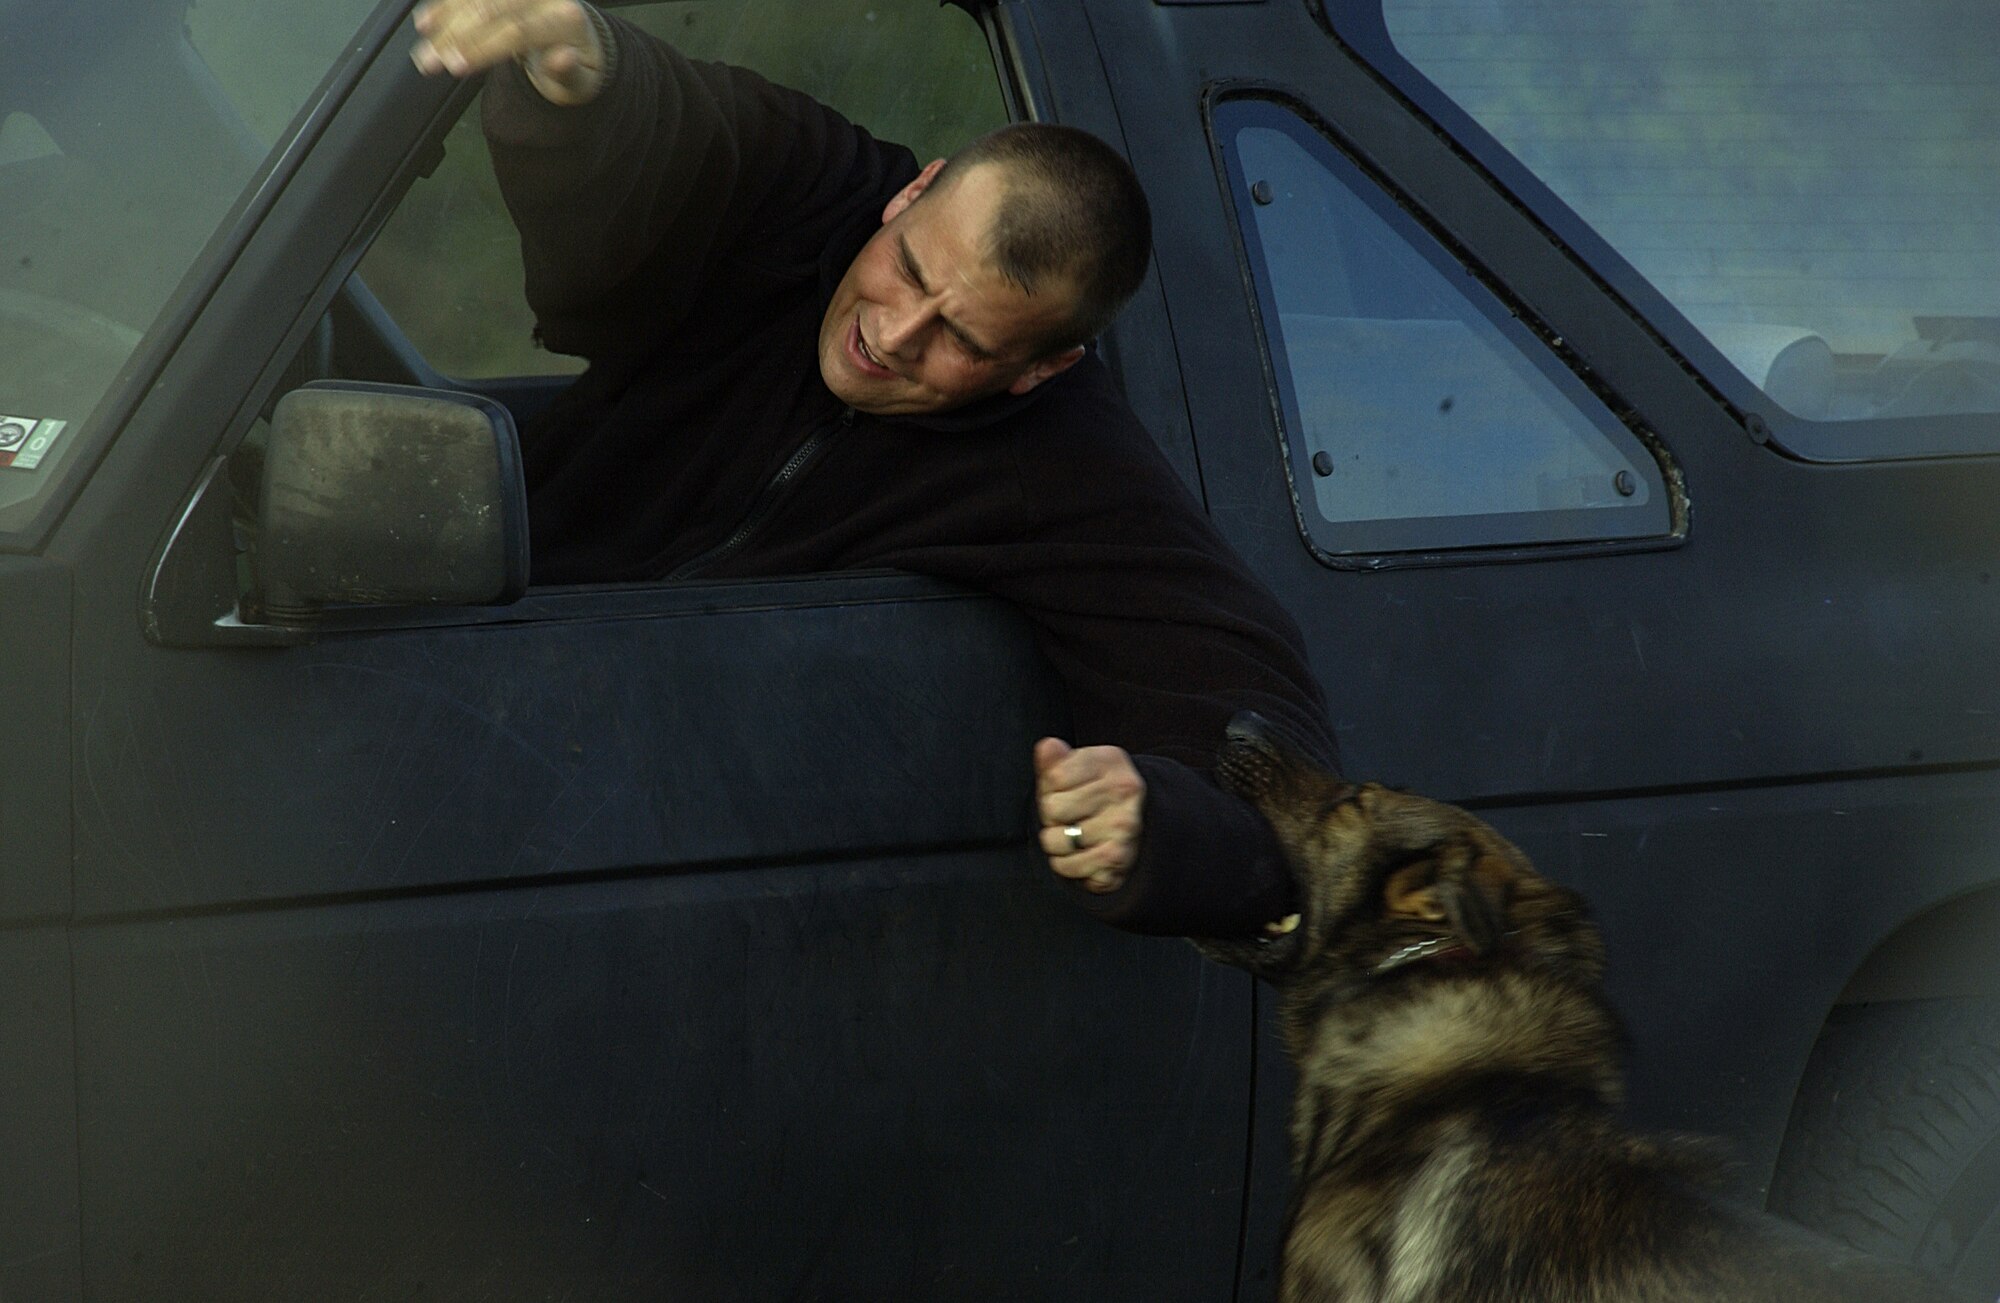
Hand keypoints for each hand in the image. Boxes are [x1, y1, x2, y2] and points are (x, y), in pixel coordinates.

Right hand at [411, 0, 607, 105]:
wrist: (578, 39)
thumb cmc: (578, 65)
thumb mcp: (582, 80)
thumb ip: (570, 72)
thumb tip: (561, 58)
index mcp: (565, 18)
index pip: (518, 30)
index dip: (483, 47)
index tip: (455, 66)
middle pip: (491, 8)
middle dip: (456, 35)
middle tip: (430, 61)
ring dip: (444, 21)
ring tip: (423, 50)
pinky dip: (446, 6)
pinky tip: (426, 21)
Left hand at [1034, 738, 1143, 893]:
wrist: (1139, 825)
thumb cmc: (1096, 793)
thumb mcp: (1078, 768)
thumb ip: (1057, 761)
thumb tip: (1047, 747)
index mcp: (1110, 760)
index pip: (1054, 777)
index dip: (1049, 788)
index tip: (1064, 791)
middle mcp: (1122, 790)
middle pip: (1052, 808)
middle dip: (1052, 817)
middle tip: (1070, 816)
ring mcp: (1122, 824)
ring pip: (1054, 839)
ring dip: (1057, 842)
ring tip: (1075, 835)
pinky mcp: (1117, 856)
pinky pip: (1067, 865)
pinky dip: (1066, 864)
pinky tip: (1080, 853)